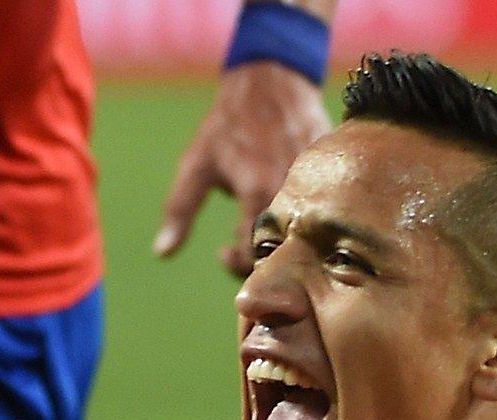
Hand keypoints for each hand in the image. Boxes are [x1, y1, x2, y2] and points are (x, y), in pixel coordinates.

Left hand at [156, 61, 330, 276]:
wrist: (272, 79)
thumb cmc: (228, 124)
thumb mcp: (196, 164)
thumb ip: (180, 210)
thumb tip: (162, 252)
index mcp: (258, 191)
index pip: (255, 255)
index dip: (236, 263)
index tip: (223, 252)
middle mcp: (294, 190)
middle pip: (284, 250)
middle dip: (258, 256)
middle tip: (238, 243)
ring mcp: (319, 180)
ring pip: (305, 232)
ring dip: (281, 237)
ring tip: (258, 221)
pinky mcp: (334, 172)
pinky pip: (324, 208)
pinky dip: (303, 215)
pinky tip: (284, 205)